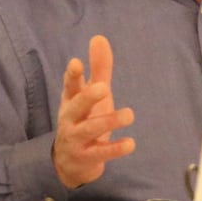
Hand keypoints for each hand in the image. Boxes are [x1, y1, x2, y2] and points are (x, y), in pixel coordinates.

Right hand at [53, 35, 134, 188]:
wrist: (70, 163)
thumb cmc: (84, 119)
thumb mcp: (91, 93)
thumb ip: (98, 68)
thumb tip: (99, 37)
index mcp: (71, 100)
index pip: (70, 86)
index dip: (72, 75)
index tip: (75, 62)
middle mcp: (70, 119)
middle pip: (76, 107)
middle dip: (88, 97)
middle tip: (104, 88)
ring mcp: (76, 140)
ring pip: (90, 130)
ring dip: (109, 121)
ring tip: (130, 114)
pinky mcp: (86, 158)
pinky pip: (100, 153)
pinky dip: (115, 149)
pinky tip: (131, 143)